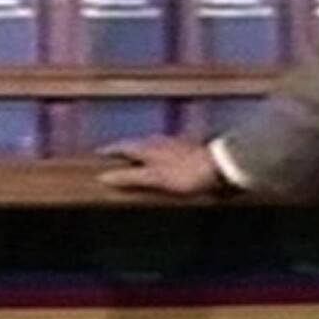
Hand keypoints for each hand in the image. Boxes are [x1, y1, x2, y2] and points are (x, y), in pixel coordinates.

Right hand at [97, 136, 226, 195]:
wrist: (220, 165)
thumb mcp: (154, 178)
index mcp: (147, 146)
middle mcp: (158, 141)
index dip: (109, 150)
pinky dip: (154, 158)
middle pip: (135, 144)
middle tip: (112, 157)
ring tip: (133, 162)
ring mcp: (173, 144)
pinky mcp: (185, 150)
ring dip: (139, 153)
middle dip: (123, 150)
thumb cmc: (185, 172)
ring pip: (150, 146)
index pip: (122, 145)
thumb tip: (103, 176)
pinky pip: (162, 152)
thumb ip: (130, 178)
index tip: (98, 153)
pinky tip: (160, 165)